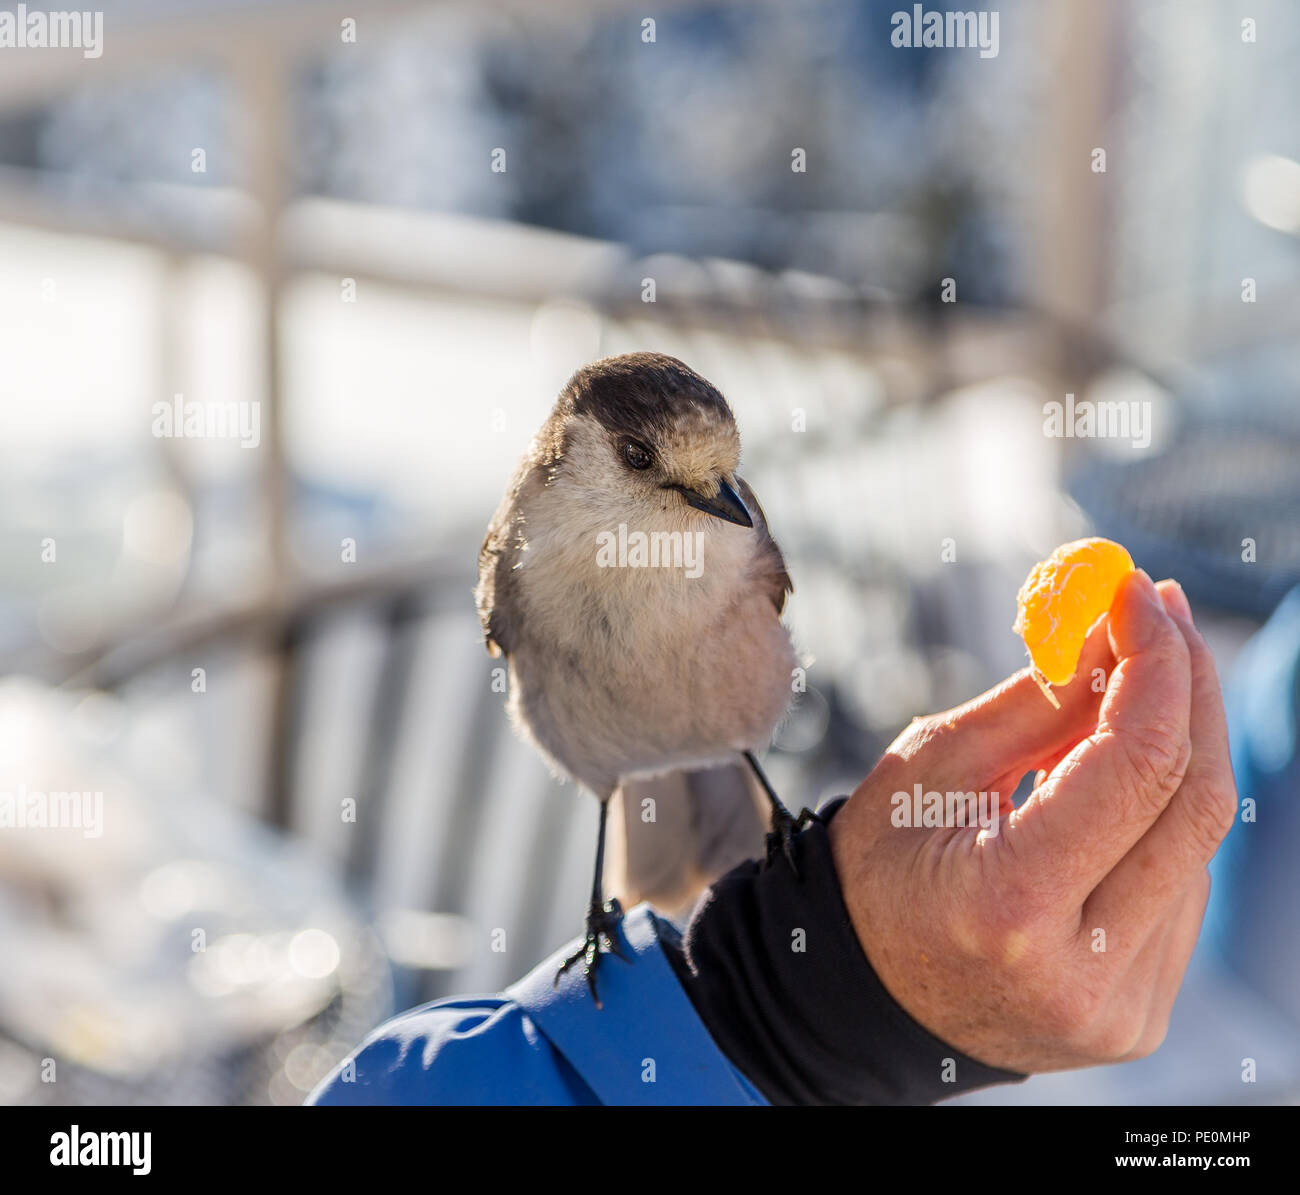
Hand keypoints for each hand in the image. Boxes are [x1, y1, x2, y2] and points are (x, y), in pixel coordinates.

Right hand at [828, 570, 1236, 1074]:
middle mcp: (1081, 972)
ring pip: (1194, 843)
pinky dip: (1157, 815)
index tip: (1134, 589)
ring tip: (1114, 698)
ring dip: (1171, 750)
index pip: (1133, 768)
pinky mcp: (1141, 1016)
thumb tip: (1115, 630)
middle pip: (1193, 805)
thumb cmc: (880, 868)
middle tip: (1160, 612)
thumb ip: (1035, 703)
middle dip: (1187, 690)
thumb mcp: (932, 767)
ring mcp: (1121, 1008)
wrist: (867, 994)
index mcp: (1008, 906)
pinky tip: (1111, 789)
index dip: (1152, 665)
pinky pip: (1180, 887)